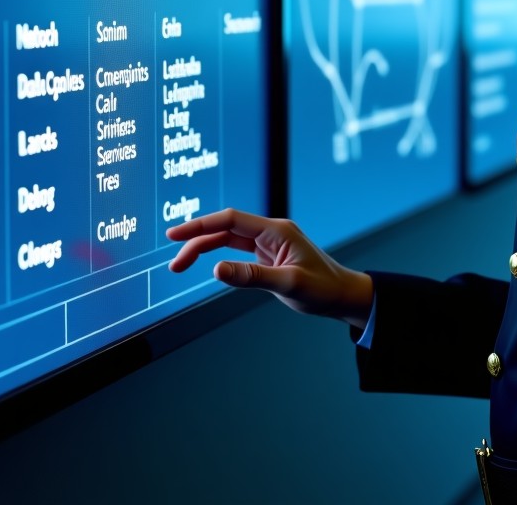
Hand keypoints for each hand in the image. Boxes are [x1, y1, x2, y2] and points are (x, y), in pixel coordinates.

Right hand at [166, 208, 373, 328]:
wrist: (342, 295)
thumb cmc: (322, 289)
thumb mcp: (288, 284)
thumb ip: (252, 277)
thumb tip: (217, 270)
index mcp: (276, 231)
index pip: (231, 221)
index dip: (201, 225)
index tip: (176, 234)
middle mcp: (271, 232)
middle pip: (225, 229)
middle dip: (197, 241)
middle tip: (174, 263)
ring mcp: (269, 243)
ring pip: (228, 239)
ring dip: (204, 249)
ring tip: (180, 265)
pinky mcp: (268, 255)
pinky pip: (237, 250)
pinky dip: (219, 255)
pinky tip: (205, 263)